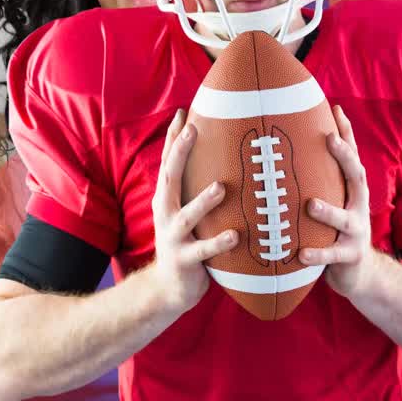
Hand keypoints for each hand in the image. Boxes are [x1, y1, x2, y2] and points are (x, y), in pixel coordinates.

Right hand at [150, 109, 239, 314]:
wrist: (167, 288)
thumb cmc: (186, 245)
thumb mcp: (186, 216)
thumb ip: (198, 193)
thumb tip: (225, 164)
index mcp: (167, 199)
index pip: (168, 162)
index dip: (173, 138)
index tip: (184, 112)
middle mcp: (165, 213)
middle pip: (170, 177)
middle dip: (179, 152)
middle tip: (193, 130)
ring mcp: (173, 236)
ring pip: (187, 215)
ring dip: (203, 201)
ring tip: (220, 188)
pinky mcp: (185, 260)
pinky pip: (203, 250)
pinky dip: (218, 242)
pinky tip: (235, 236)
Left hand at [301, 105, 377, 297]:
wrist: (359, 273)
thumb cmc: (333, 232)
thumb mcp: (331, 203)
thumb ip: (316, 181)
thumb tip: (285, 151)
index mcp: (351, 192)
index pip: (351, 158)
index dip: (347, 134)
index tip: (337, 109)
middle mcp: (358, 207)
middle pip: (356, 177)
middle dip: (345, 157)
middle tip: (330, 140)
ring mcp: (357, 232)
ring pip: (344, 219)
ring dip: (328, 211)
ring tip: (310, 204)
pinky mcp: (350, 256)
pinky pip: (332, 255)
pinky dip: (317, 254)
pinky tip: (300, 253)